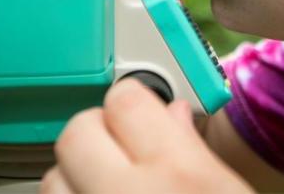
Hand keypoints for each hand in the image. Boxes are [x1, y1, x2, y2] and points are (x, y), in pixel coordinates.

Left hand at [40, 79, 251, 193]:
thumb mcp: (232, 190)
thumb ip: (198, 151)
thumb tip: (174, 114)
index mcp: (177, 173)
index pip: (125, 100)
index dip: (134, 101)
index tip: (142, 110)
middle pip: (77, 133)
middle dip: (96, 135)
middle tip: (121, 150)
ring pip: (52, 179)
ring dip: (75, 178)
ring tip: (104, 185)